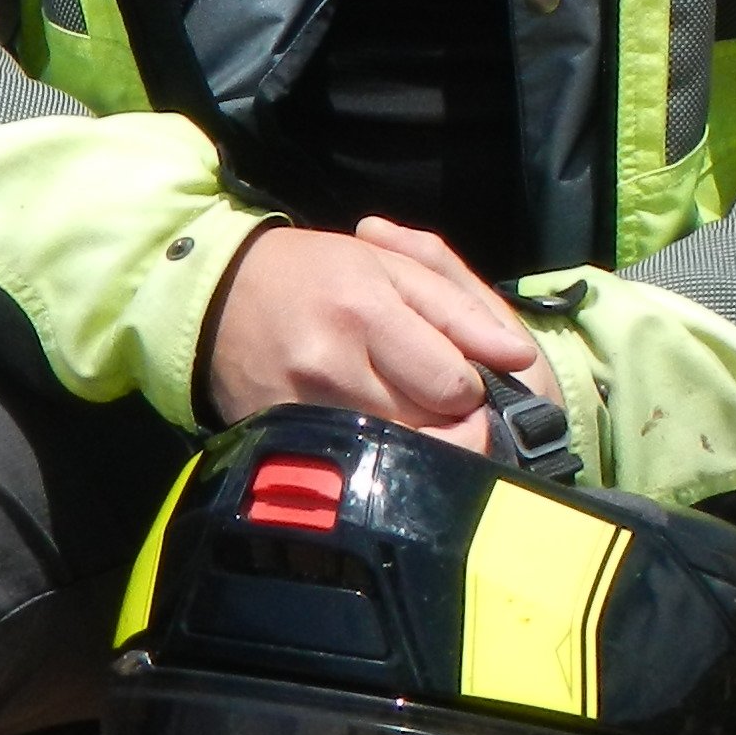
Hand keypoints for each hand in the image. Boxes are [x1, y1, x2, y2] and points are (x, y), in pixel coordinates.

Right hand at [201, 216, 559, 452]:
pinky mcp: (277, 442)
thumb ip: (459, 309)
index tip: (452, 372)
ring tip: (389, 405)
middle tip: (422, 390)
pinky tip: (359, 427)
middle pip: (429, 427)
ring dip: (409, 439)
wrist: (217, 294)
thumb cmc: (315, 272)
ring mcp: (301, 410)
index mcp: (365, 311)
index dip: (467, 384)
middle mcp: (332, 367)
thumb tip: (518, 358)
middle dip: (442, 416)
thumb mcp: (389, 267)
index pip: (454, 385)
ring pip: (395, 455)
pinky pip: (349, 467)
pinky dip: (367, 456)